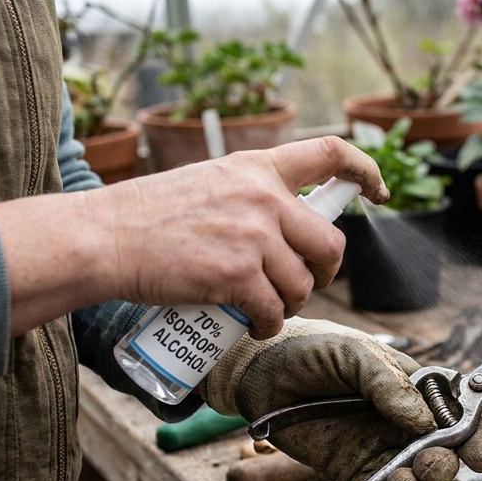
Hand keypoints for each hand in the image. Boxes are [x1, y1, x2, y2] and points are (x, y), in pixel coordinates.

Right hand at [0, 137, 387, 337]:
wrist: (103, 238)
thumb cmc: (149, 217)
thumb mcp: (209, 184)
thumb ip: (250, 196)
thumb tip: (289, 226)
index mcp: (257, 167)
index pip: (329, 154)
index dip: (364, 170)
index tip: (378, 189)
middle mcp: (262, 197)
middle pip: (330, 243)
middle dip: (325, 272)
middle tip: (305, 283)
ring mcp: (252, 237)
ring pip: (303, 284)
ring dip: (291, 305)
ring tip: (266, 309)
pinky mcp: (237, 276)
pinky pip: (275, 311)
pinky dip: (267, 326)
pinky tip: (254, 326)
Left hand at [201, 318, 481, 480]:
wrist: (260, 373)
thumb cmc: (312, 351)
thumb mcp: (354, 355)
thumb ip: (389, 384)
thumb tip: (424, 421)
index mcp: (416, 391)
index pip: (458, 416)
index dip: (473, 436)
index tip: (477, 455)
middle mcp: (403, 424)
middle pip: (443, 455)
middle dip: (443, 465)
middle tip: (427, 463)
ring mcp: (379, 450)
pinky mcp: (352, 472)